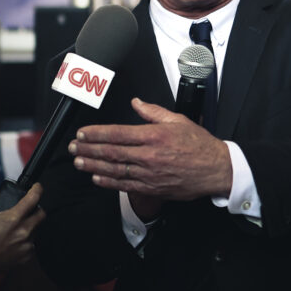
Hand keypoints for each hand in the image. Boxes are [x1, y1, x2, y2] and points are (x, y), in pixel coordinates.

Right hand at [0, 183, 45, 287]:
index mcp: (14, 218)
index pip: (33, 199)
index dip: (37, 189)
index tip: (37, 187)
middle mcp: (24, 232)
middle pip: (42, 214)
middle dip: (36, 209)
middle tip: (28, 209)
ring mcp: (27, 245)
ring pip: (37, 230)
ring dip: (30, 226)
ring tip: (16, 228)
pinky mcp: (26, 257)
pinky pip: (32, 244)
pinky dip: (25, 241)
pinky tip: (13, 242)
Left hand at [70, 98, 231, 206]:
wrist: (216, 170)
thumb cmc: (199, 145)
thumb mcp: (177, 121)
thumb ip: (153, 112)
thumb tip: (136, 102)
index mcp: (154, 136)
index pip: (118, 133)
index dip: (96, 133)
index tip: (83, 132)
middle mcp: (149, 155)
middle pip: (111, 152)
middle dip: (89, 149)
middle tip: (74, 147)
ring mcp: (149, 174)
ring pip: (115, 170)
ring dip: (94, 166)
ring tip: (79, 162)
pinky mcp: (152, 188)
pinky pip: (126, 186)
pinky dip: (109, 182)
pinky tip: (97, 178)